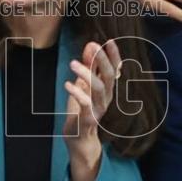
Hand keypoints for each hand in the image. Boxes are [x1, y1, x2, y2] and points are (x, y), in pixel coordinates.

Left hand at [63, 40, 121, 180]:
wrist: (79, 139)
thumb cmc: (81, 110)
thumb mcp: (84, 85)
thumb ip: (89, 67)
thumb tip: (91, 45)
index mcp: (106, 89)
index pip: (114, 70)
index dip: (113, 56)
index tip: (109, 41)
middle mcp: (106, 98)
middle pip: (109, 77)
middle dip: (102, 60)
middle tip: (93, 46)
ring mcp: (98, 110)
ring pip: (98, 90)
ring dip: (87, 74)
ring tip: (73, 63)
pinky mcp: (88, 120)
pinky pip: (85, 105)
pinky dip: (77, 93)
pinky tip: (68, 84)